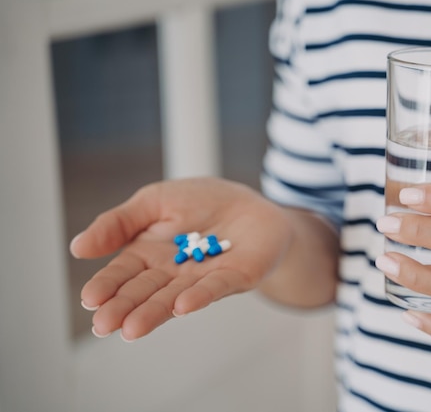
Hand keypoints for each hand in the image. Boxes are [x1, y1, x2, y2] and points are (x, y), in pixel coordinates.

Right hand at [71, 177, 292, 341]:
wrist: (252, 204)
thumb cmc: (202, 202)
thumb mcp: (154, 202)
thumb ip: (119, 223)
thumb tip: (78, 247)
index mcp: (149, 255)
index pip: (123, 273)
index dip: (107, 285)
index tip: (90, 299)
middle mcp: (172, 273)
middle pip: (144, 291)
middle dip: (124, 307)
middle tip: (103, 324)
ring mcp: (202, 279)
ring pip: (174, 297)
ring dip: (153, 312)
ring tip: (131, 328)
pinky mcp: (233, 278)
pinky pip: (216, 287)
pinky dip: (200, 296)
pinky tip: (182, 306)